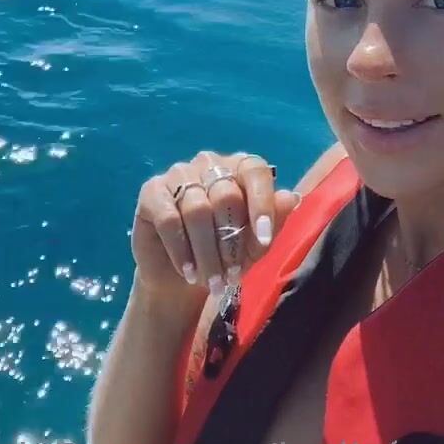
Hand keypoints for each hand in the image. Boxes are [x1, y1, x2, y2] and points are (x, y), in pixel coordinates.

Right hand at [131, 151, 301, 301]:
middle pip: (226, 195)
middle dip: (231, 241)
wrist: (181, 275)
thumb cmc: (225, 253)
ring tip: (211, 281)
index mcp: (238, 167)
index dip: (262, 204)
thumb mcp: (254, 244)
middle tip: (231, 276)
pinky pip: (169, 219)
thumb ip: (274, 221)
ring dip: (206, 253)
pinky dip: (181, 250)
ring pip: (197, 210)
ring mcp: (178, 173)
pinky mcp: (152, 192)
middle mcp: (209, 163)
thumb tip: (292, 197)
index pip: (255, 170)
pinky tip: (188, 271)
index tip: (264, 241)